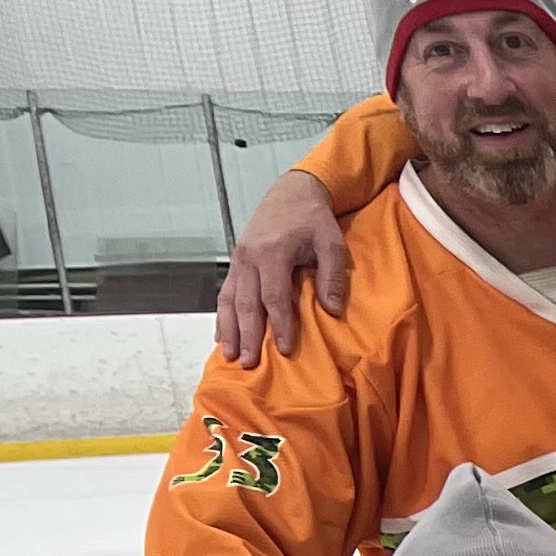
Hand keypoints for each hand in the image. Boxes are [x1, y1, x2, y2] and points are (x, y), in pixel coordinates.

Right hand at [217, 169, 348, 362]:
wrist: (292, 192)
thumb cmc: (313, 219)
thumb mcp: (331, 242)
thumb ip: (332, 275)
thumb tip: (332, 309)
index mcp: (272, 253)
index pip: (274, 297)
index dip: (280, 325)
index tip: (285, 349)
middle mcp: (249, 257)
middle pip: (245, 302)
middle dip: (246, 334)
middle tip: (248, 362)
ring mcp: (239, 259)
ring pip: (228, 299)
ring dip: (229, 329)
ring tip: (230, 355)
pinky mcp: (237, 261)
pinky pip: (225, 292)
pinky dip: (222, 315)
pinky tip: (223, 335)